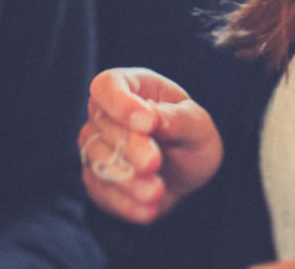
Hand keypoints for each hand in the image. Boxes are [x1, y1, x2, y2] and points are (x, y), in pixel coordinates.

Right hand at [79, 67, 221, 224]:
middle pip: (102, 125)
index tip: (147, 123)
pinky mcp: (96, 178)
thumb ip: (177, 119)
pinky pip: (101, 190)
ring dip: (126, 178)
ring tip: (156, 191)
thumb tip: (153, 116)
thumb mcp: (198, 125)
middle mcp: (106, 113)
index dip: (121, 103)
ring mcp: (96, 145)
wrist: (187, 175)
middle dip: (129, 146)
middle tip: (154, 163)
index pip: (108, 85)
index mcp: (133, 86)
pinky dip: (124, 203)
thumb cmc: (191, 137)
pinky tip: (147, 210)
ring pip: (98, 159)